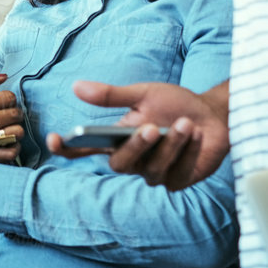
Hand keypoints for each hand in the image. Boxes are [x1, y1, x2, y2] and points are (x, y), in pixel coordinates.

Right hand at [0, 72, 23, 163]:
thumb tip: (3, 77)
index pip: (7, 98)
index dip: (9, 97)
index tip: (4, 100)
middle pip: (14, 114)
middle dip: (14, 111)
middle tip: (7, 112)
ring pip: (16, 132)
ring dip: (15, 127)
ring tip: (7, 126)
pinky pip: (12, 151)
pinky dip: (14, 145)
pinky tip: (6, 140)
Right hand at [45, 80, 228, 189]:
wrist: (213, 114)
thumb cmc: (175, 103)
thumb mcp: (143, 94)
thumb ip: (112, 95)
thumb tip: (76, 86)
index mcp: (115, 138)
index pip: (83, 149)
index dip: (66, 148)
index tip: (53, 139)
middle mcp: (131, 159)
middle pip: (119, 164)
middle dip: (136, 147)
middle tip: (153, 127)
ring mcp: (153, 173)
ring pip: (152, 170)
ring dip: (171, 146)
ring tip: (186, 124)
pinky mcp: (177, 181)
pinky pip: (176, 174)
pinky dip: (188, 152)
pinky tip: (197, 134)